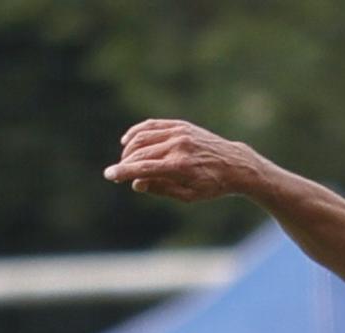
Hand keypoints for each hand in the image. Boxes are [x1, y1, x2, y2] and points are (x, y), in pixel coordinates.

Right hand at [104, 120, 262, 202]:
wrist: (235, 165)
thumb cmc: (212, 185)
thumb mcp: (189, 195)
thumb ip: (162, 189)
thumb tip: (136, 183)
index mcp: (181, 166)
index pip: (144, 168)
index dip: (123, 171)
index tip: (109, 175)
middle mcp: (179, 146)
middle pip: (140, 152)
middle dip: (125, 163)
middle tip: (117, 173)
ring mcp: (180, 133)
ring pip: (143, 137)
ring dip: (129, 149)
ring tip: (125, 161)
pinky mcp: (181, 125)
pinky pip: (152, 126)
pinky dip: (137, 132)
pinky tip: (128, 141)